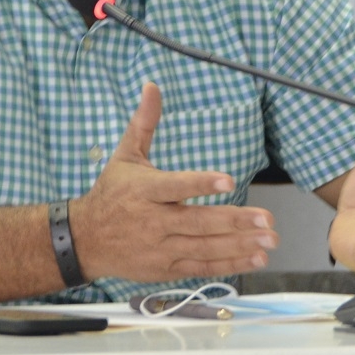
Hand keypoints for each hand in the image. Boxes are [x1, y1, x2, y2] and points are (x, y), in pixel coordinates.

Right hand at [71, 82, 277, 281]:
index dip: (200, 184)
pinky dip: (229, 264)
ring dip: (240, 244)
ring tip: (269, 238)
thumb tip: (152, 86)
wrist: (85, 240)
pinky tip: (255, 258)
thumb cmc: (111, 193)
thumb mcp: (125, 156)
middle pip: (198, 222)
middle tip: (266, 219)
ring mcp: (161, 247)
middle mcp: (154, 221)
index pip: (175, 186)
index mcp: (145, 190)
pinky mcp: (167, 267)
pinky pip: (202, 266)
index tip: (227, 180)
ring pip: (205, 247)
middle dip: (235, 221)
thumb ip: (144, 123)